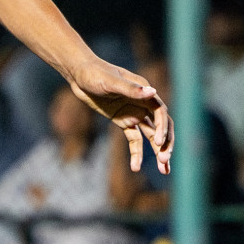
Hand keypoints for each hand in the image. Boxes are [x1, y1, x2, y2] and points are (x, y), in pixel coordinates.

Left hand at [66, 57, 173, 173]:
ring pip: (151, 135)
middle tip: (165, 161)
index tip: (158, 142)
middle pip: (160, 126)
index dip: (163, 127)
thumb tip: (153, 92)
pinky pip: (134, 139)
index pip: (161, 112)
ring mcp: (133, 113)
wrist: (77, 74)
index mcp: (144, 91)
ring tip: (164, 170)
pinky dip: (136, 153)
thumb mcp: (110, 82)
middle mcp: (142, 103)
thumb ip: (131, 89)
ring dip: (158, 152)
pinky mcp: (123, 120)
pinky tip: (135, 167)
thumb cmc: (94, 73)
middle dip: (165, 144)